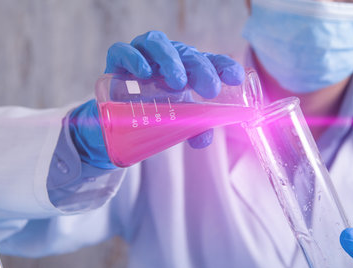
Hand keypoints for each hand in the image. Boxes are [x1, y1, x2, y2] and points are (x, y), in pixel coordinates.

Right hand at [70, 31, 244, 167]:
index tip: (235, 78)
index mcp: (189, 68)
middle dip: (201, 69)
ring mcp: (144, 55)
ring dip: (170, 61)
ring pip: (158, 44)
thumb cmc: (157, 111)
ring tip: (178, 82)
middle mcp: (169, 57)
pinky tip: (143, 73)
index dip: (223, 66)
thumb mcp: (179, 120)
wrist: (121, 116)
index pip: (210, 61)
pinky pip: (123, 51)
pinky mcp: (118, 60)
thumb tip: (202, 138)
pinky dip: (133, 58)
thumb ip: (193, 127)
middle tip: (210, 89)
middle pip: (187, 54)